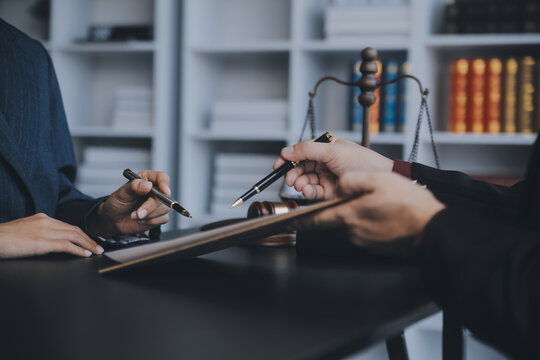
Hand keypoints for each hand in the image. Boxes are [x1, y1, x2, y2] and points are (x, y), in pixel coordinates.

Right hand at [0, 213, 102, 257]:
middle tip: (99, 247)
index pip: (68, 226)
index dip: (81, 234)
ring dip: (88, 245)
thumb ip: (39, 232)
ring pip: (74, 236)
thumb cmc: (4, 238)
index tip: (89, 241)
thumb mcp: (25, 231)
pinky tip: (86, 255)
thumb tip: (49, 241)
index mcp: (42, 218)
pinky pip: (66, 245)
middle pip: (74, 230)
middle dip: (89, 239)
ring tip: (97, 251)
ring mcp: (44, 231)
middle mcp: (46, 222)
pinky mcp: (42, 242)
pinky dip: (79, 250)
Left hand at [87, 170, 171, 236]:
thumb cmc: (118, 203)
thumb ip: (133, 187)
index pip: (162, 178)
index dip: (165, 184)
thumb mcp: (122, 193)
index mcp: (147, 179)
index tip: (165, 192)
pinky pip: (163, 218)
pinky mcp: (160, 215)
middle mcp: (155, 190)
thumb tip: (147, 185)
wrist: (114, 219)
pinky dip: (151, 221)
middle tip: (138, 213)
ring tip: (135, 215)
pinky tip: (141, 220)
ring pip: (164, 209)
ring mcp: (158, 203)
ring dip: (148, 215)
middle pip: (164, 196)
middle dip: (150, 207)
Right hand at [273, 137, 393, 199]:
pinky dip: (307, 192)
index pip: (301, 152)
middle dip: (293, 173)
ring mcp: (327, 178)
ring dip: (299, 183)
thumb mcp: (333, 150)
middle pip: (300, 168)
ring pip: (305, 181)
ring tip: (299, 185)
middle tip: (290, 179)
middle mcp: (325, 162)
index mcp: (326, 148)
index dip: (288, 158)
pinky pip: (313, 192)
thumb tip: (286, 151)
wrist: (379, 180)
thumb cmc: (363, 162)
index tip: (278, 165)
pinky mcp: (330, 192)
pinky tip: (306, 191)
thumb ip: (307, 149)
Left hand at [301, 172, 444, 246]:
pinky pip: (366, 230)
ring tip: (380, 203)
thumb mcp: (375, 180)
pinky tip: (386, 213)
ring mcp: (364, 241)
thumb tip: (339, 186)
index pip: (314, 220)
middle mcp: (353, 231)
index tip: (287, 222)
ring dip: (359, 213)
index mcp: (348, 215)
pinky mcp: (376, 245)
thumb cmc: (408, 205)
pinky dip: (371, 221)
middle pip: (336, 218)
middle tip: (360, 197)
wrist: (431, 227)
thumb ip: (350, 181)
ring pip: (353, 223)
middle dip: (341, 207)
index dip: (299, 221)